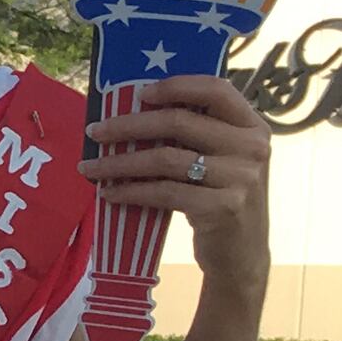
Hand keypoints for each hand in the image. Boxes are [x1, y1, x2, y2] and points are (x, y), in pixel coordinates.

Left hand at [89, 73, 271, 297]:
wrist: (242, 254)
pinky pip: (165, 192)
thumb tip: (137, 110)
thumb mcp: (223, 160)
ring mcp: (240, 178)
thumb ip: (199, 135)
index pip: (216, 89)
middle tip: (94, 132)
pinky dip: (131, 191)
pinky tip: (109, 193)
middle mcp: (252, 147)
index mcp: (252, 126)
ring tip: (90, 168)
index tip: (138, 94)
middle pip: (179, 122)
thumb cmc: (222, 199)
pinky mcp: (223, 207)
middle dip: (128, 125)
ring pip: (165, 158)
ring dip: (119, 162)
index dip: (176, 86)